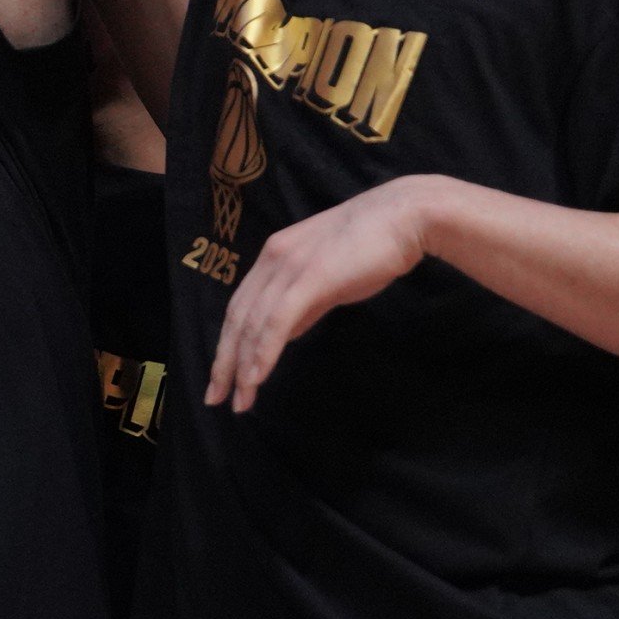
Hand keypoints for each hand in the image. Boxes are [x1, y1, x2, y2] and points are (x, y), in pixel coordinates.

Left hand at [206, 177, 443, 412]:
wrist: (403, 218)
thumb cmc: (370, 247)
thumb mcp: (326, 277)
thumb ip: (303, 304)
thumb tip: (285, 334)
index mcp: (274, 255)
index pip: (240, 306)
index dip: (228, 343)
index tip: (223, 377)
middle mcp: (273, 259)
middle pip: (237, 317)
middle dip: (225, 362)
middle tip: (216, 398)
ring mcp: (290, 267)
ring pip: (254, 323)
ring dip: (243, 366)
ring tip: (240, 401)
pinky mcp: (311, 277)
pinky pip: (278, 321)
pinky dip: (264, 351)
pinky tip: (257, 378)